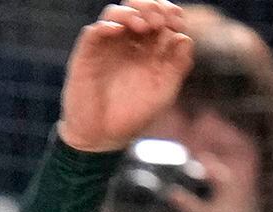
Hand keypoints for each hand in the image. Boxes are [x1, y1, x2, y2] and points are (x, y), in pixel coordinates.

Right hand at [58, 0, 193, 154]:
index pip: (160, 15)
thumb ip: (178, 66)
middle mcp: (128, 42)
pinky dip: (107, 25)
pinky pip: (93, 31)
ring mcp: (107, 46)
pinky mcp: (87, 55)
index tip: (177, 24)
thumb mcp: (164, 92)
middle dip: (151, 6)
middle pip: (139, 7)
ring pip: (116, 12)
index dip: (170, 12)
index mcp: (149, 47)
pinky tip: (118, 31)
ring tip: (143, 26)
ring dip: (131, 13)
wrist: (103, 137)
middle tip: (160, 22)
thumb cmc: (134, 115)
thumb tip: (185, 37)